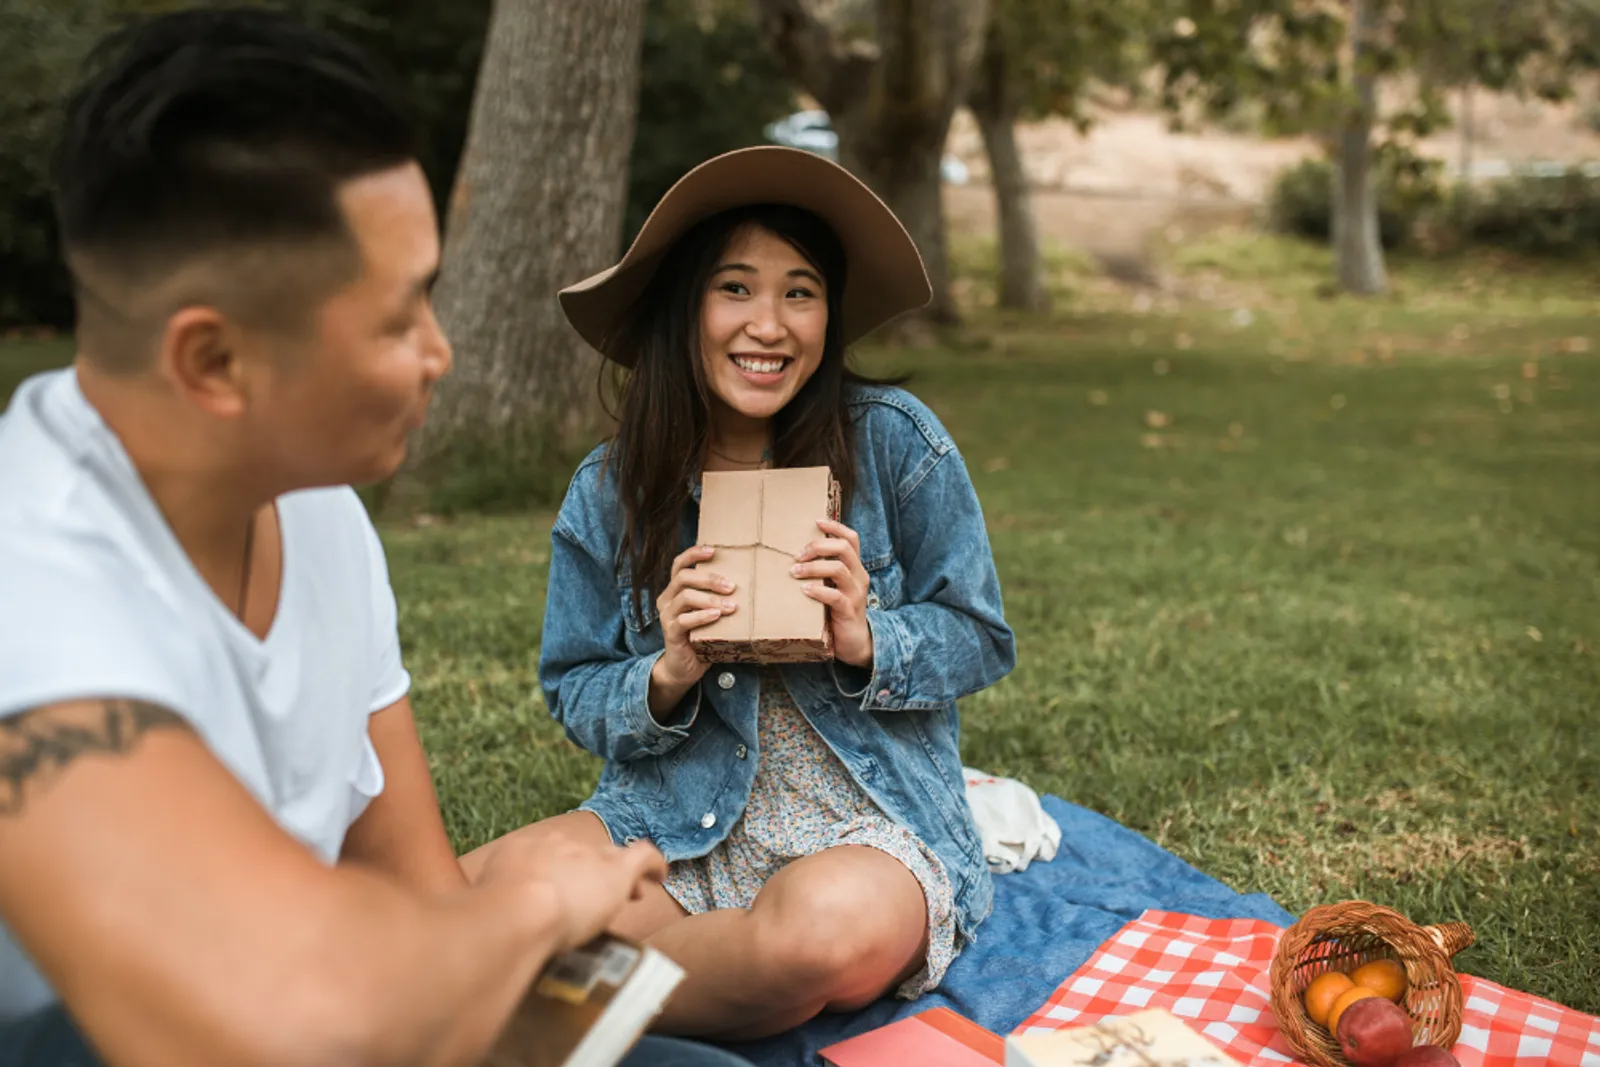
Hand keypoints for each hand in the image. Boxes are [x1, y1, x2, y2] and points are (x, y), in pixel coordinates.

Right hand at [475, 825, 666, 953]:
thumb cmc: (494, 918)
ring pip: (612, 858)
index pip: (548, 856)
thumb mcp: (483, 906)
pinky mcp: (616, 869)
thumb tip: (489, 922)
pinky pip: (643, 856)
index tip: (564, 893)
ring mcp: (587, 854)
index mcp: (523, 852)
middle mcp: (556, 845)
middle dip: (591, 876)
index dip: (562, 874)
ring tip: (631, 896)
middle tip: (596, 899)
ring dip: (620, 878)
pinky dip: (654, 865)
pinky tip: (662, 876)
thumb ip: (493, 907)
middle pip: (582, 856)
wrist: (519, 910)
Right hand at [649, 544, 736, 711]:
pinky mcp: (670, 633)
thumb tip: (750, 582)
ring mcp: (667, 616)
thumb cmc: (702, 636)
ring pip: (685, 596)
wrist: (685, 667)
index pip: (679, 564)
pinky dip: (702, 616)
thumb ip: (718, 598)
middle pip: (683, 577)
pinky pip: (684, 620)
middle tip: (732, 586)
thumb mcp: (709, 613)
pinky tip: (717, 616)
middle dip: (709, 579)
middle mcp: (667, 599)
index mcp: (675, 590)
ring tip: (731, 606)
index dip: (694, 554)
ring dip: (710, 599)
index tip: (714, 550)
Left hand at [793, 518, 873, 668]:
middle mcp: (859, 577)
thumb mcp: (834, 587)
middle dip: (818, 546)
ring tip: (795, 572)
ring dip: (813, 567)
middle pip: (844, 549)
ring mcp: (856, 594)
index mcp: (855, 568)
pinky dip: (818, 590)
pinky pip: (835, 596)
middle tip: (798, 555)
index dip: (835, 527)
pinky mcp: (849, 611)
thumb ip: (824, 572)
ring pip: (838, 569)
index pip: (852, 539)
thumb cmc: (838, 611)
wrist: (855, 643)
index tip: (816, 521)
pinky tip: (804, 590)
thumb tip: (796, 555)